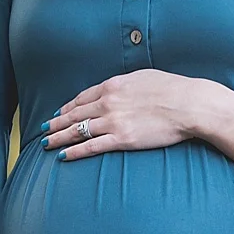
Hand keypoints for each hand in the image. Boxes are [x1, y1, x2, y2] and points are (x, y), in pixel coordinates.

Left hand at [43, 71, 221, 159]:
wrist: (189, 104)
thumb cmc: (173, 89)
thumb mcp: (144, 77)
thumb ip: (127, 84)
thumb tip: (122, 88)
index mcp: (113, 85)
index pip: (83, 97)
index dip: (68, 106)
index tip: (60, 112)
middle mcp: (108, 102)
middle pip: (74, 114)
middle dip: (57, 123)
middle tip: (45, 129)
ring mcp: (113, 121)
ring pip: (77, 131)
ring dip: (59, 138)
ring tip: (47, 143)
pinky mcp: (121, 139)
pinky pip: (91, 147)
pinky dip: (75, 152)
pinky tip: (64, 155)